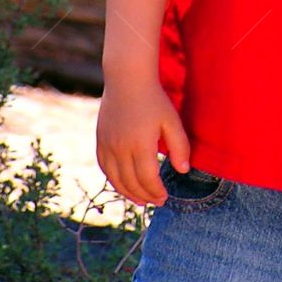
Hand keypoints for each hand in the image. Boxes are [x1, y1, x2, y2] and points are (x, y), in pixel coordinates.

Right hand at [96, 77, 190, 206]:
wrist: (127, 79)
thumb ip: (179, 146)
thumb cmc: (154, 99)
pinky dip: (114, 180)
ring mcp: (107, 145)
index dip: (156, 191)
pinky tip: (123, 184)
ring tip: (141, 200)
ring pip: (115, 179)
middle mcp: (120, 148)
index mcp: (140, 144)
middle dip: (144, 196)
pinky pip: (105, 168)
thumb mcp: (172, 120)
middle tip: (156, 202)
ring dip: (128, 193)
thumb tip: (182, 171)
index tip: (165, 197)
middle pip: (131, 182)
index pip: (147, 179)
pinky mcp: (100, 140)